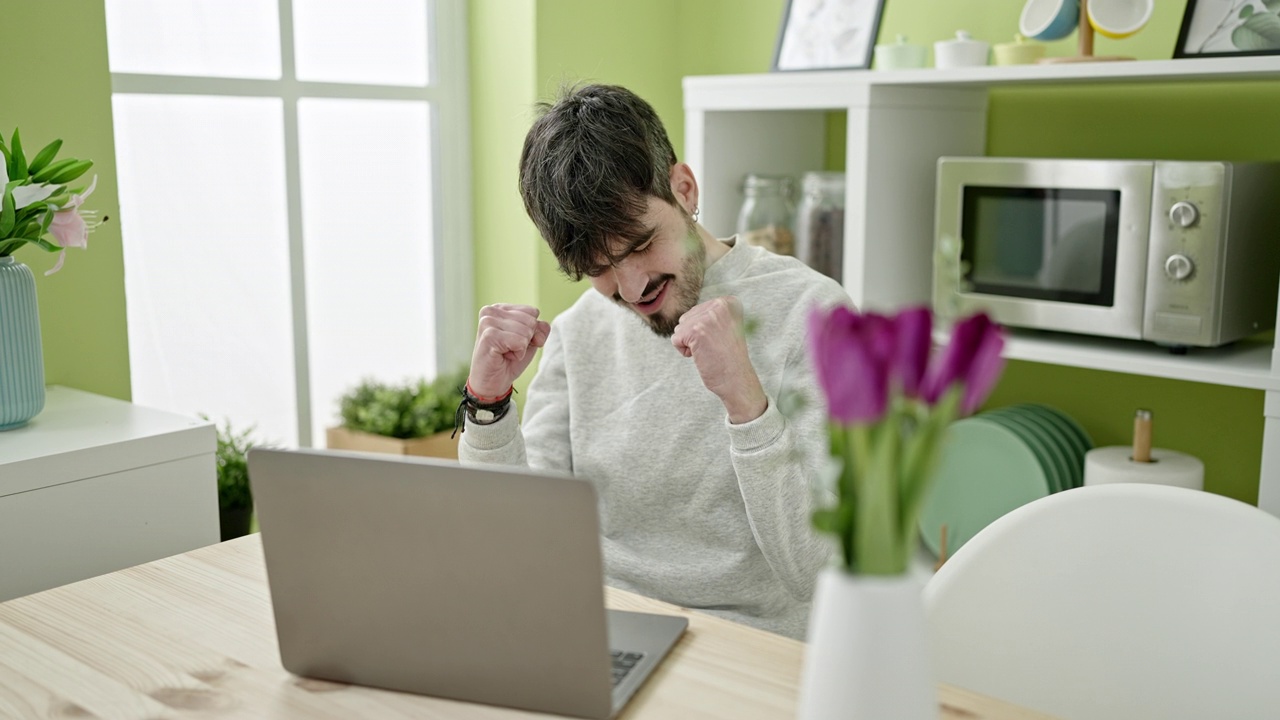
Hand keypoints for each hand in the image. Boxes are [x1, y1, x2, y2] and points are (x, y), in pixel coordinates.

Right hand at [468, 304, 550, 397]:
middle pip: (531, 321)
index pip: (533, 312)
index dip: (532, 331)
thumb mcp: (530, 340)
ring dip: (520, 348)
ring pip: (526, 331)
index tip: (515, 341)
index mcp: (500, 308)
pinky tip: (503, 356)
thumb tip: (538, 327)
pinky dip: (517, 354)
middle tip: (509, 349)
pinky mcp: (489, 335)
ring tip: (505, 352)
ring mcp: (488, 322)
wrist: (493, 383)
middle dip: (526, 340)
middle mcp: (491, 311)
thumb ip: (540, 328)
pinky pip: (520, 342)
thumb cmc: (509, 360)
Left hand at [671, 296, 767, 423]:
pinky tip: (701, 356)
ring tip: (709, 351)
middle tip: (715, 347)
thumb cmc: (729, 357)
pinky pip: (676, 339)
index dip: (704, 329)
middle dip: (694, 336)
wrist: (737, 380)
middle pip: (687, 318)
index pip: (698, 311)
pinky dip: (684, 351)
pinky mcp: (695, 331)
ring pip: (680, 328)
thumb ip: (710, 315)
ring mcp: (708, 317)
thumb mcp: (725, 327)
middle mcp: (720, 305)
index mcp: (729, 302)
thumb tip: (686, 315)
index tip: (721, 339)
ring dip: (690, 343)